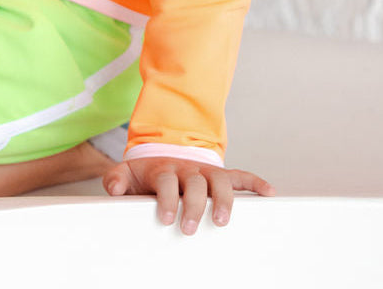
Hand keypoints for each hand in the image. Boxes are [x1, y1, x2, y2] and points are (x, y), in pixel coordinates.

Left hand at [103, 156, 273, 234]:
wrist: (163, 154)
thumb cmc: (146, 174)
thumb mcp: (128, 173)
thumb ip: (118, 179)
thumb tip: (113, 188)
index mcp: (164, 170)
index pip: (167, 183)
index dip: (167, 199)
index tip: (167, 218)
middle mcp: (187, 170)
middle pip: (195, 184)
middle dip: (194, 205)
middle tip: (190, 227)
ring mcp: (206, 172)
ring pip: (220, 181)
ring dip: (224, 199)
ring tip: (223, 220)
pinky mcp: (220, 175)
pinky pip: (241, 176)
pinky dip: (256, 183)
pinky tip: (269, 193)